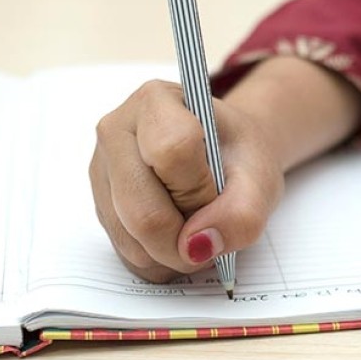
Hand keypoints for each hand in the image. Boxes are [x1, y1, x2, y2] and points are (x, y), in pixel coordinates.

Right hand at [89, 80, 282, 281]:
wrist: (225, 156)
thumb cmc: (239, 157)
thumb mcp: (260, 178)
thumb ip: (242, 214)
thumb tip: (197, 247)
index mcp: (155, 102)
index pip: (171, 152)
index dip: (201, 191)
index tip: (218, 194)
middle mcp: (116, 132)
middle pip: (142, 212)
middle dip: (187, 239)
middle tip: (213, 229)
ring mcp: (101, 171)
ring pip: (132, 240)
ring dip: (174, 252)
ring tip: (197, 226)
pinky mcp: (100, 205)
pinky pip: (126, 252)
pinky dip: (160, 257)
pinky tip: (178, 234)